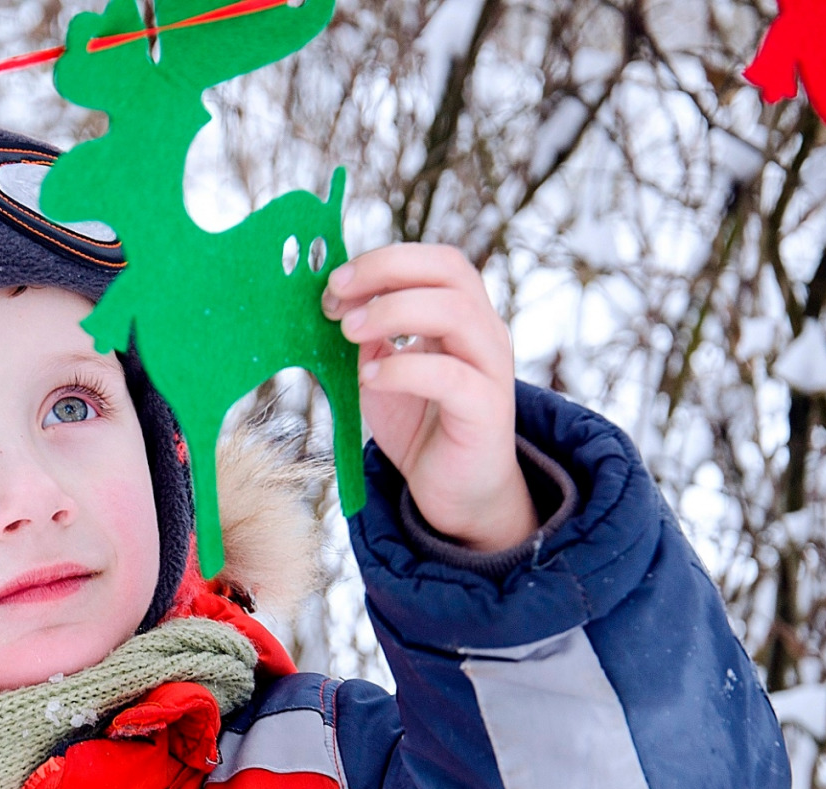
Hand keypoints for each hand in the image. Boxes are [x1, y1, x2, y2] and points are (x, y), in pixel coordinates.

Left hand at [323, 243, 537, 552]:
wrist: (455, 490)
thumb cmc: (420, 425)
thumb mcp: (382, 371)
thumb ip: (367, 337)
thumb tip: (334, 302)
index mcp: (462, 314)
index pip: (435, 260)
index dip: (384, 260)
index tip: (335, 283)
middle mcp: (484, 331)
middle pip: (448, 271)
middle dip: (385, 273)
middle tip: (335, 298)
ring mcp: (490, 367)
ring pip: (454, 311)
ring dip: (392, 312)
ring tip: (348, 333)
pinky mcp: (486, 409)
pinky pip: (450, 375)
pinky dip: (402, 369)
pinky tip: (369, 377)